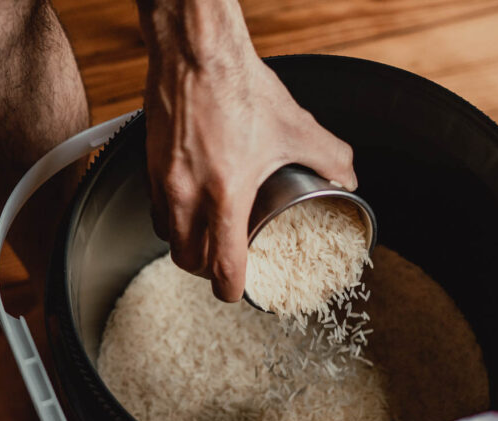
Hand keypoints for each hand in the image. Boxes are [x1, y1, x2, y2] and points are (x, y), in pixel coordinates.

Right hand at [137, 1, 356, 301]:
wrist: (197, 52)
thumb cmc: (239, 87)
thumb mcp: (296, 126)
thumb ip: (331, 156)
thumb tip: (348, 177)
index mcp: (225, 194)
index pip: (221, 265)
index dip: (231, 288)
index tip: (238, 290)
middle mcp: (187, 194)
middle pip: (188, 261)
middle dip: (207, 271)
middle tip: (224, 267)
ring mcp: (163, 181)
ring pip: (167, 237)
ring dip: (187, 248)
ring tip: (207, 241)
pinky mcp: (148, 165)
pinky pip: (154, 208)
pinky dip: (171, 219)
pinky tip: (189, 208)